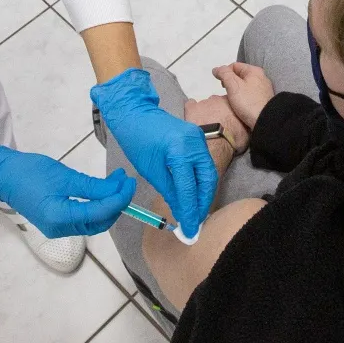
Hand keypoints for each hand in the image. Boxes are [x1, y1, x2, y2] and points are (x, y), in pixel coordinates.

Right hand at [0, 138, 135, 237]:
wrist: (2, 175)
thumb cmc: (30, 172)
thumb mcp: (65, 176)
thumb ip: (92, 187)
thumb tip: (117, 192)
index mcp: (60, 219)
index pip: (100, 213)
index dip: (119, 198)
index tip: (129, 182)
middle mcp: (60, 230)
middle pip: (100, 222)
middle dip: (116, 203)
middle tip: (125, 181)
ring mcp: (58, 228)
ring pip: (93, 222)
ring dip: (108, 204)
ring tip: (116, 182)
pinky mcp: (56, 222)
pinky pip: (83, 218)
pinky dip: (96, 206)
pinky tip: (102, 190)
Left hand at [90, 67, 216, 237]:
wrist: (135, 112)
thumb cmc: (136, 140)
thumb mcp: (150, 170)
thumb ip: (169, 191)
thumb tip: (182, 212)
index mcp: (180, 150)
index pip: (189, 188)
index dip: (190, 211)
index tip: (189, 230)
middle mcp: (195, 143)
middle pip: (207, 180)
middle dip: (203, 204)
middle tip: (195, 223)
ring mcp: (199, 139)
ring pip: (208, 174)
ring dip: (203, 194)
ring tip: (195, 213)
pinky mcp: (198, 139)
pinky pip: (203, 165)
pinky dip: (200, 182)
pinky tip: (194, 196)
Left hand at [184, 94, 248, 151]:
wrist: (214, 144)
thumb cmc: (233, 139)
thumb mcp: (246, 132)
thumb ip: (245, 123)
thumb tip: (246, 122)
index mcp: (232, 103)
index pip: (231, 102)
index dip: (229, 111)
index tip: (229, 119)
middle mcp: (218, 99)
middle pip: (217, 102)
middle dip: (217, 110)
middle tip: (217, 123)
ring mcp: (204, 102)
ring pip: (205, 104)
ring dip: (205, 112)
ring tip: (205, 124)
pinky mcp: (192, 108)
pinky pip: (190, 105)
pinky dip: (192, 110)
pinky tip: (193, 118)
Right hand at [212, 62, 274, 129]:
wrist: (265, 121)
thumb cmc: (248, 102)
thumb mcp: (233, 85)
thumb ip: (224, 74)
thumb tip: (216, 69)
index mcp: (254, 71)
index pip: (234, 65)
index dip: (225, 73)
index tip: (221, 85)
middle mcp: (261, 77)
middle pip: (240, 75)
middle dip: (230, 82)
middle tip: (226, 92)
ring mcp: (263, 89)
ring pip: (244, 85)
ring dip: (236, 90)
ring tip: (232, 100)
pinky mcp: (264, 100)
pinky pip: (249, 94)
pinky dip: (243, 97)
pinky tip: (240, 105)